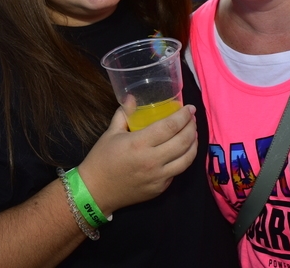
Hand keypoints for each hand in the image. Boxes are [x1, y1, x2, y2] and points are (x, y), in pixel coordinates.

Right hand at [78, 105, 197, 215]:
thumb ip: (124, 113)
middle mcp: (152, 161)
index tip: (190, 108)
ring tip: (193, 134)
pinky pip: (177, 172)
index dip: (183, 116)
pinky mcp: (160, 189)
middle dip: (192, 127)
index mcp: (139, 144)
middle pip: (183, 142)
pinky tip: (182, 151)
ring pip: (186, 159)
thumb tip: (132, 97)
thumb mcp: (111, 133)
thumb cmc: (102, 159)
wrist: (95, 191)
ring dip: (194, 144)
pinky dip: (183, 159)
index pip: (170, 127)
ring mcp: (158, 177)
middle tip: (192, 119)